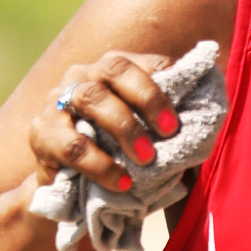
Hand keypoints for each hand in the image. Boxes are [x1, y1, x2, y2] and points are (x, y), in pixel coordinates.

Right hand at [28, 51, 177, 193]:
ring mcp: (58, 100)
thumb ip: (166, 121)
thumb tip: (208, 114)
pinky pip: (71, 144)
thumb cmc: (116, 153)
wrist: (68, 188)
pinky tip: (122, 182)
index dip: (164, 85)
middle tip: (168, 131)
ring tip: (146, 159)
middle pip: (114, 70)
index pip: (142, 62)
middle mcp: (83, 75)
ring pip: (91, 98)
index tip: (180, 119)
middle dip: (147, 98)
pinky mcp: (42, 132)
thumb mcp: (143, 134)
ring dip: (124, 127)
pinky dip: (100, 164)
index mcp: (112, 69)